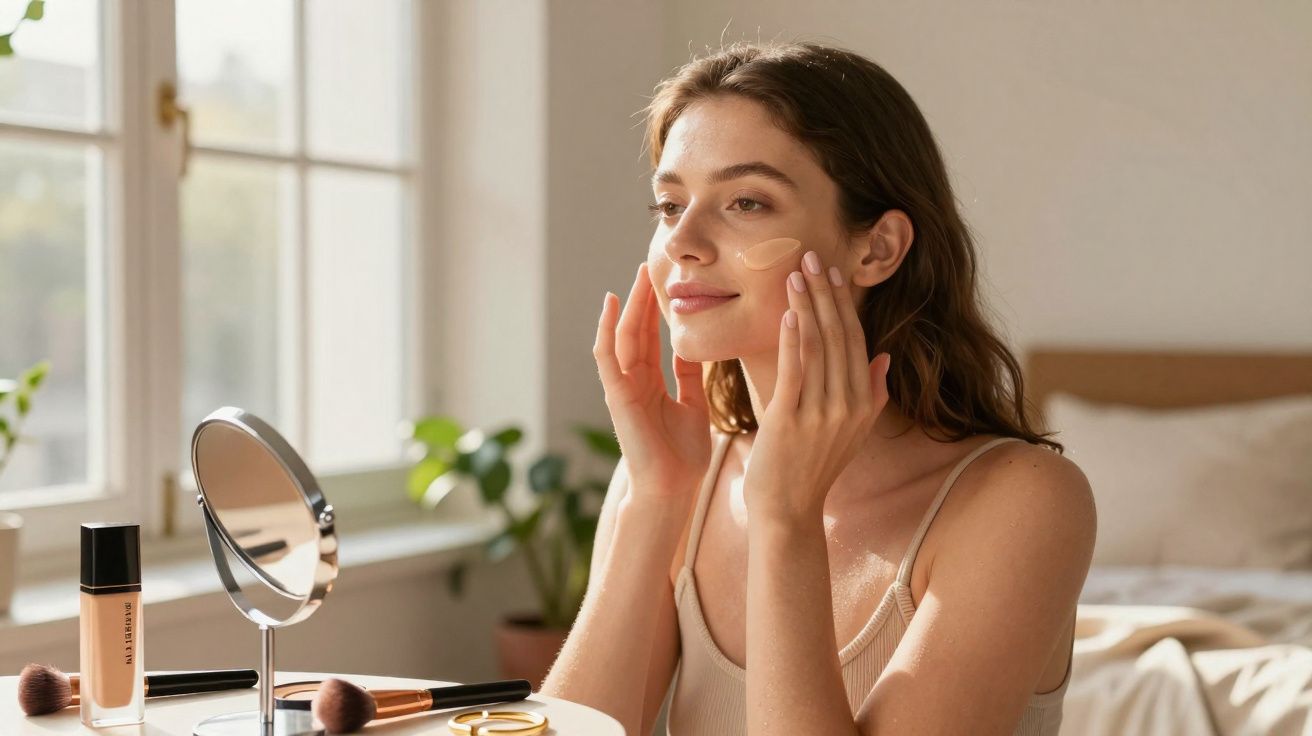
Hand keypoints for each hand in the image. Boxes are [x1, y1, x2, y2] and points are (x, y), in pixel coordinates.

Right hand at [593, 262, 712, 502]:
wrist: (672, 489)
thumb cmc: (683, 457)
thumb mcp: (694, 406)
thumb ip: (691, 377)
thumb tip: (697, 349)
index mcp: (651, 385)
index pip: (651, 338)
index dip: (657, 311)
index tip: (668, 283)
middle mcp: (633, 382)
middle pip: (636, 331)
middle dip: (643, 299)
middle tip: (651, 265)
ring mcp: (622, 387)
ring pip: (622, 336)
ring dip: (629, 305)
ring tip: (638, 275)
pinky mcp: (616, 395)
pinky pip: (607, 355)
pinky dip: (606, 328)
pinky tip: (613, 303)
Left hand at [744, 250, 891, 522]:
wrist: (788, 510)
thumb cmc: (812, 469)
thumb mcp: (852, 432)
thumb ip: (872, 395)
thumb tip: (884, 357)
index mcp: (864, 403)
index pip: (857, 341)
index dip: (845, 304)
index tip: (834, 272)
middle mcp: (849, 405)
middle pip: (840, 336)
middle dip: (827, 293)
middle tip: (813, 256)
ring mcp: (821, 414)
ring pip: (818, 347)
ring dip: (809, 306)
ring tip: (797, 273)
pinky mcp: (791, 420)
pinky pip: (796, 372)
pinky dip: (794, 340)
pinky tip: (790, 313)